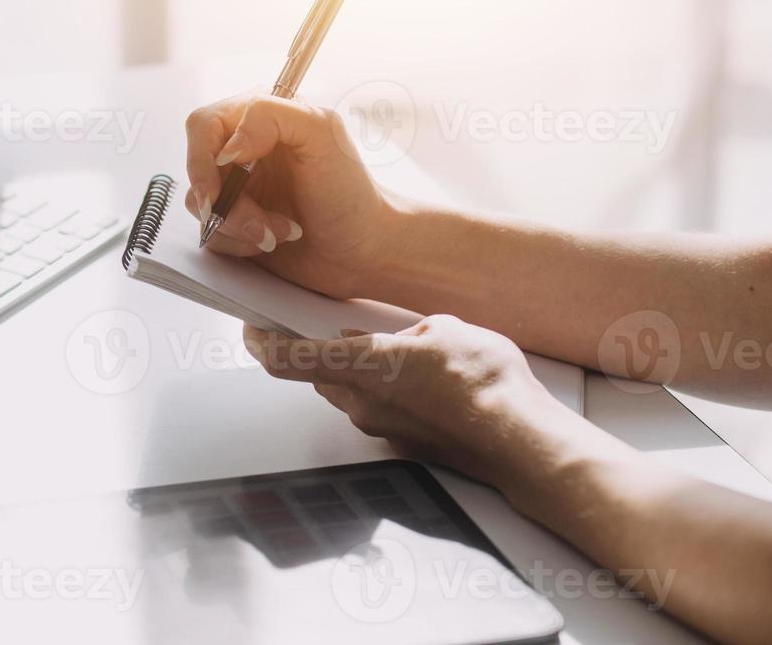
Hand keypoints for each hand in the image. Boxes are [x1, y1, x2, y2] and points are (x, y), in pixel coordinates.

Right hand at [184, 93, 401, 299]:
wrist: (364, 252)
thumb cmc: (352, 193)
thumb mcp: (323, 134)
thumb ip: (270, 116)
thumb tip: (226, 147)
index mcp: (261, 118)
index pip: (204, 125)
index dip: (202, 158)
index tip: (218, 190)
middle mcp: (243, 149)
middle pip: (198, 169)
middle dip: (226, 204)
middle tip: (260, 225)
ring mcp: (237, 187)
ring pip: (199, 206)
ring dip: (240, 226)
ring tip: (280, 232)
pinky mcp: (235, 222)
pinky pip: (211, 233)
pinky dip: (240, 243)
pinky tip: (273, 240)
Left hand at [242, 314, 570, 486]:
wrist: (520, 440)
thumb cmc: (486, 383)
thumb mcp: (443, 329)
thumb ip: (404, 332)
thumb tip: (394, 338)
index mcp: (362, 366)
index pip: (287, 359)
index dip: (261, 341)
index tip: (251, 327)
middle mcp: (361, 403)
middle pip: (318, 375)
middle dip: (321, 351)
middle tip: (330, 326)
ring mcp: (382, 429)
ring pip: (349, 393)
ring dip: (359, 371)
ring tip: (394, 347)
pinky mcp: (404, 445)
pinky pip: (380, 411)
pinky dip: (386, 392)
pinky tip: (420, 378)